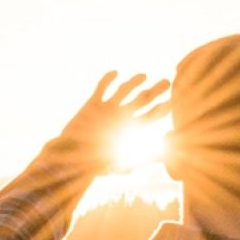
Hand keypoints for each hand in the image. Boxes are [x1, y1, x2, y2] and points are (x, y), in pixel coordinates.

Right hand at [51, 72, 169, 176]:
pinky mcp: (92, 105)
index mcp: (129, 130)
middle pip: (143, 99)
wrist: (70, 158)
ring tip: (143, 76)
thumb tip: (151, 163)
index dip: (161, 110)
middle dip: (155, 91)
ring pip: (124, 90)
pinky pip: (101, 88)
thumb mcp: (115, 166)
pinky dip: (107, 80)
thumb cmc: (91, 165)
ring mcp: (107, 109)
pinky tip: (115, 73)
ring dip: (134, 82)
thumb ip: (133, 164)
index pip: (150, 117)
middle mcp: (121, 116)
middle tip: (167, 83)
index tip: (170, 103)